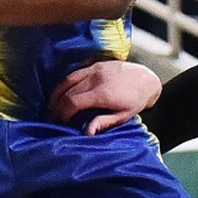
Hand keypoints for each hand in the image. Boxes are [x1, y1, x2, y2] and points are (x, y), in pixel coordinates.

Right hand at [47, 60, 161, 134]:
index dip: (62, 113)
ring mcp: (95, 68)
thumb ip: (103, 123)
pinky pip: (74, 72)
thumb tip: (85, 133)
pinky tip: (60, 92)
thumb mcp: (123, 116)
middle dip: (55, 106)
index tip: (60, 123)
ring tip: (50, 106)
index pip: (72, 102)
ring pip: (67, 80)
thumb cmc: (135, 101)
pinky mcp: (95, 64)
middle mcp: (96, 78)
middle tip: (50, 118)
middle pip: (66, 92)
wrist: (147, 80)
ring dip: (56, 93)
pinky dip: (64, 83)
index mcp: (102, 93)